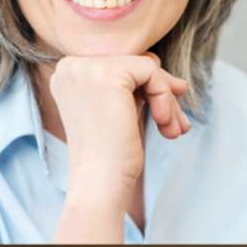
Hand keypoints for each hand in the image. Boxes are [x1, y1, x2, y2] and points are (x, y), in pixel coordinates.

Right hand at [48, 54, 192, 211]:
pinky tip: (164, 123)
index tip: (166, 114)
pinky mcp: (107, 74)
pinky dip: (164, 97)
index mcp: (68, 73)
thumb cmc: (110, 155)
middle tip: (179, 123)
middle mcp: (71, 65)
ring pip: (145, 67)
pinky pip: (151, 71)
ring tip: (174, 129)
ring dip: (166, 98)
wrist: (99, 183)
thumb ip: (135, 87)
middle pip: (133, 63)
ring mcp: (86, 68)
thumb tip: (167, 71)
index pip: (119, 65)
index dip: (147, 88)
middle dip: (161, 93)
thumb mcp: (119, 111)